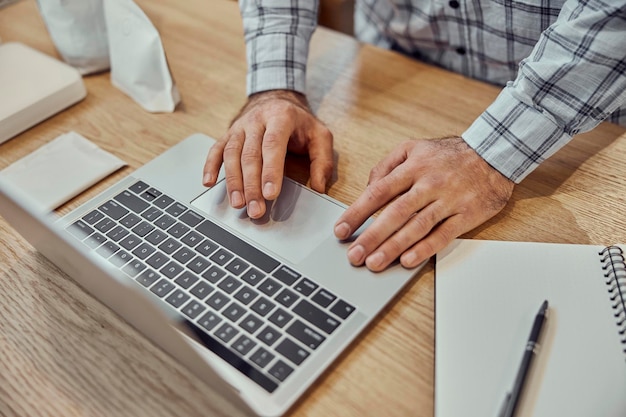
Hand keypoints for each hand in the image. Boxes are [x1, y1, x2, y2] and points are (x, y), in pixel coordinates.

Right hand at [202, 90, 333, 218]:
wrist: (277, 98)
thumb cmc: (299, 122)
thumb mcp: (320, 135)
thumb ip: (323, 160)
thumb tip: (320, 187)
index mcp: (280, 117)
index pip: (273, 145)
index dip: (271, 171)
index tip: (271, 194)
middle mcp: (256, 121)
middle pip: (250, 154)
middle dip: (251, 185)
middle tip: (255, 209)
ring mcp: (240, 127)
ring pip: (231, 154)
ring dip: (233, 181)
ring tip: (237, 203)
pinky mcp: (228, 134)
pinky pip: (216, 149)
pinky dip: (210, 166)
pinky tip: (208, 182)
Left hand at [333, 137, 513, 271]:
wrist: (493, 154)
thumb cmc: (448, 155)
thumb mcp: (414, 147)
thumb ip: (387, 165)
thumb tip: (368, 187)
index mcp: (413, 167)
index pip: (379, 191)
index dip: (357, 212)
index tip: (341, 230)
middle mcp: (429, 184)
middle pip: (395, 213)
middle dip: (372, 236)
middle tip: (354, 255)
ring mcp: (449, 200)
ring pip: (417, 227)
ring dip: (394, 247)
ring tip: (374, 263)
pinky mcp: (466, 215)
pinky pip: (443, 234)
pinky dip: (425, 249)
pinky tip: (408, 261)